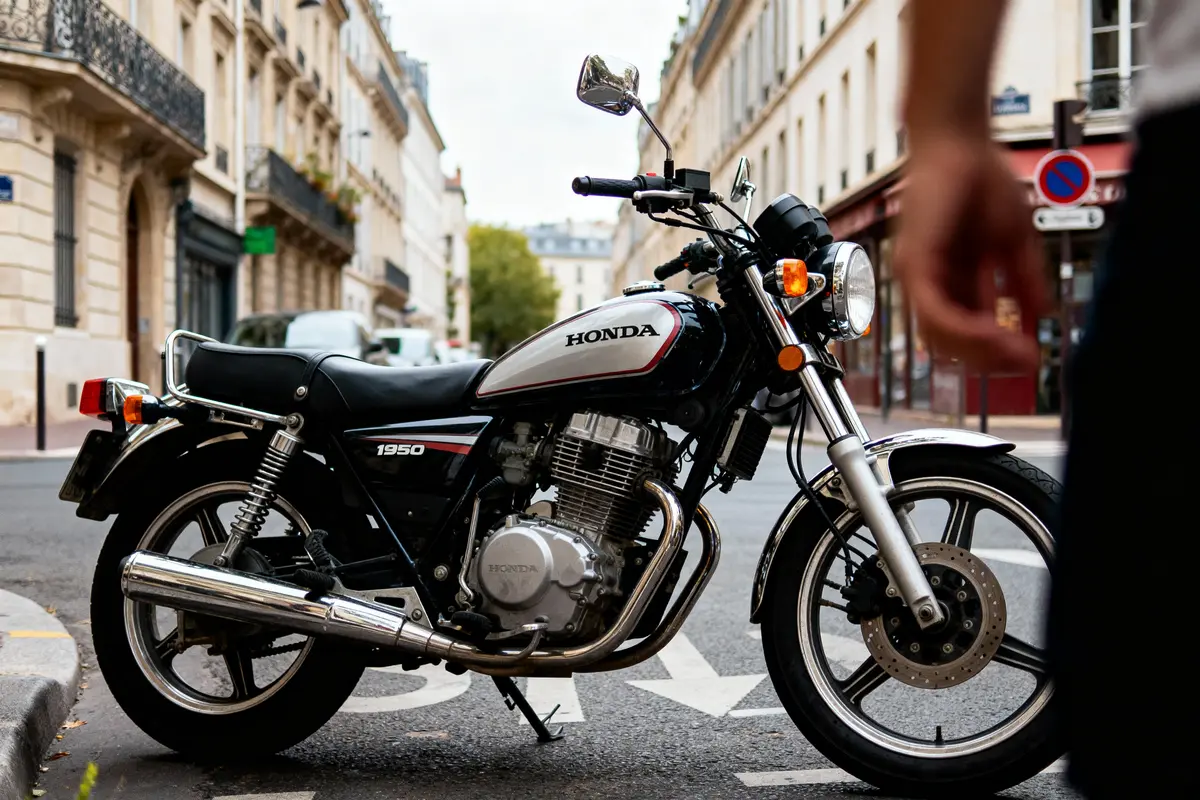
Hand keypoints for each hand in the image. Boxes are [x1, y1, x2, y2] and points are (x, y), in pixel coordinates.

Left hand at [893, 137, 1046, 372]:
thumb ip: (1023, 278)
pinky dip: (965, 328)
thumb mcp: (1012, 238)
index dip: (997, 351)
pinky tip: (995, 331)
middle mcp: (927, 282)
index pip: (968, 332)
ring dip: (979, 350)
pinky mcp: (913, 262)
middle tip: (1025, 363)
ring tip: (1015, 353)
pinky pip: (934, 311)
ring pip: (939, 336)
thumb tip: (1041, 315)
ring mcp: (916, 274)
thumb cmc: (977, 177)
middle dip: (990, 358)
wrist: (958, 139)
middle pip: (950, 344)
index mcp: (949, 280)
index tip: (1031, 359)